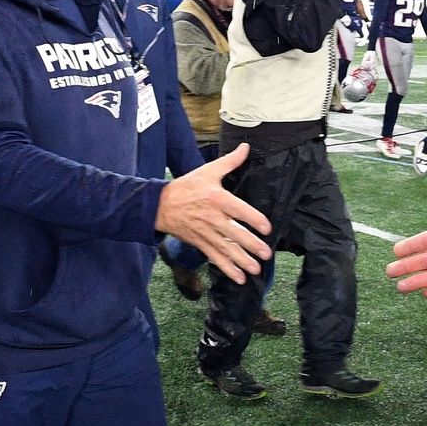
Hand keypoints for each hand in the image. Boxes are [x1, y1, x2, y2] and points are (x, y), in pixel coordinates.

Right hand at [154, 143, 273, 284]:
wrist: (159, 205)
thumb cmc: (186, 186)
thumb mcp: (208, 171)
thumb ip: (230, 161)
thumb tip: (246, 147)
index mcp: (216, 198)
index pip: (238, 210)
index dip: (253, 219)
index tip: (267, 228)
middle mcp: (212, 217)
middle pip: (234, 233)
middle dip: (251, 245)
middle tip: (266, 253)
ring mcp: (205, 232)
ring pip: (225, 249)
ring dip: (241, 261)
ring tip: (256, 269)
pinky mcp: (199, 243)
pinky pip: (215, 257)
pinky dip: (227, 269)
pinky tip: (240, 278)